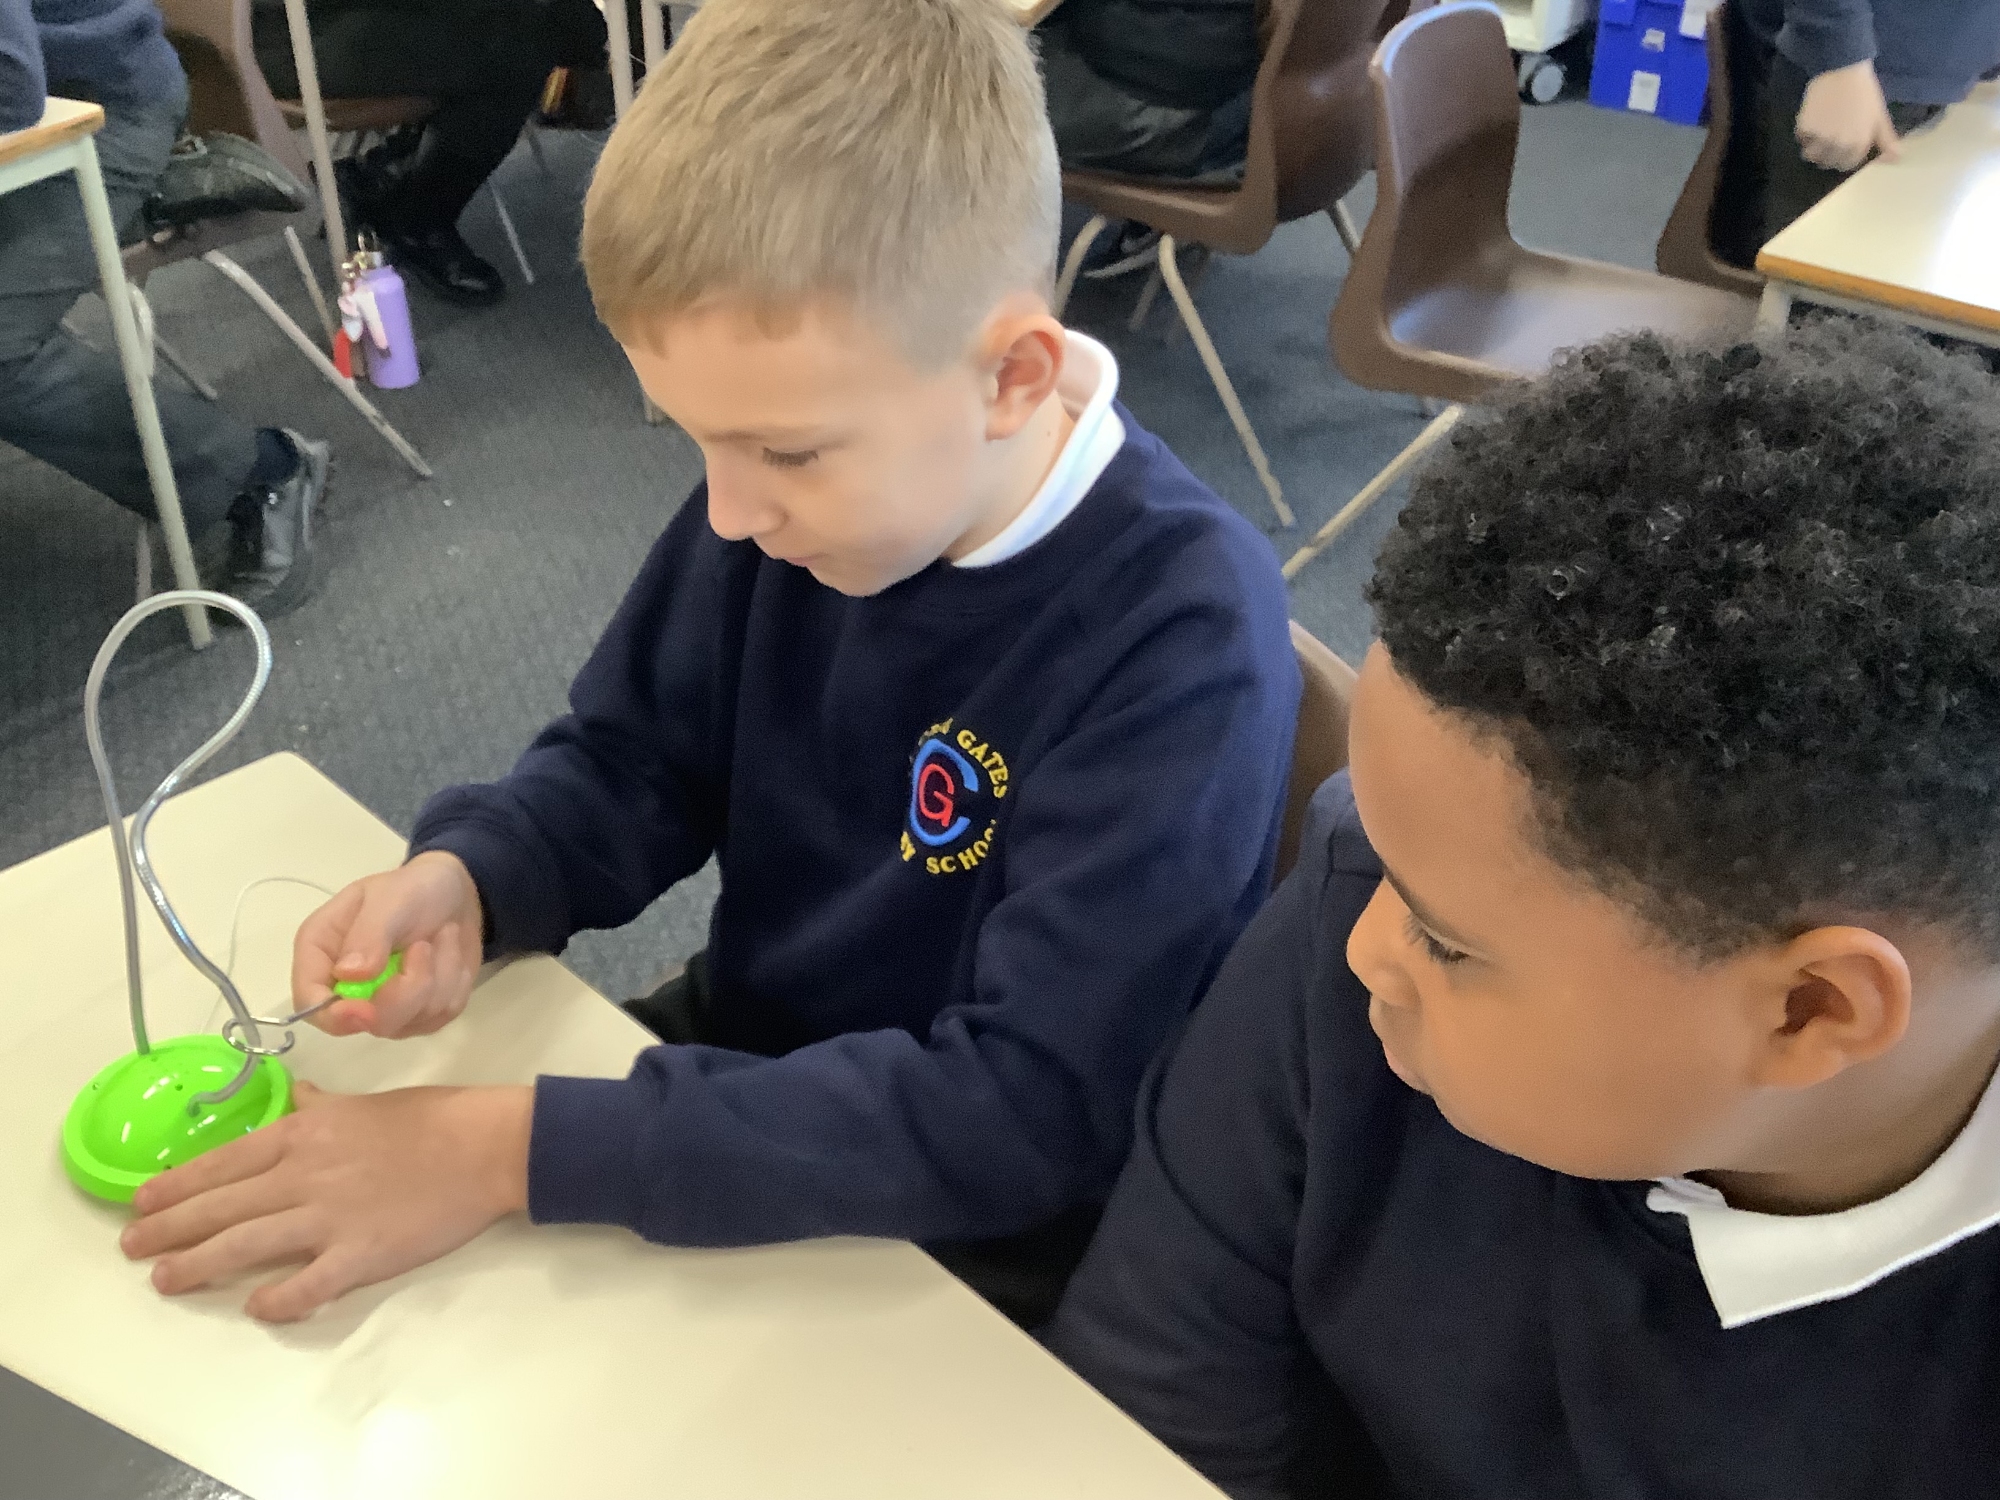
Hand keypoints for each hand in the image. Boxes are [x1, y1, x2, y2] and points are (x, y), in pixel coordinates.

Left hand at [121, 1081, 532, 1322]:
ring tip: (165, 1280)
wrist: (484, 1147)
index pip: (222, 1163)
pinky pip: (306, 1285)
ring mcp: (329, 1218)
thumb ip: (321, 1105)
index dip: (176, 1186)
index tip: (141, 1202)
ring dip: (198, 1266)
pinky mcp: (360, 1255)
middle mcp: (303, 1176)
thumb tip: (296, 1096)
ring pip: (245, 1246)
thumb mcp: (364, 1102)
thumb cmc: (429, 1118)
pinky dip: (276, 1300)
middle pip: (220, 1207)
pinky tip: (255, 1307)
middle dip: (168, 1229)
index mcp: (304, 1134)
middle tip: (132, 1248)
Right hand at [293, 851, 483, 1037]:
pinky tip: (448, 955)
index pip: (309, 1001)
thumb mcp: (389, 899)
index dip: (333, 1016)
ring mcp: (383, 1007)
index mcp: (320, 952)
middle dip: (405, 991)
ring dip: (438, 977)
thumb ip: (369, 935)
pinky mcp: (418, 1015)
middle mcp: (345, 988)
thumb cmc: (413, 889)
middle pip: (365, 1022)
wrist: (455, 896)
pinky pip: (439, 1016)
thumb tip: (348, 975)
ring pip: (409, 1020)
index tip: (367, 1010)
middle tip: (424, 945)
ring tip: (439, 938)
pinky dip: (454, 984)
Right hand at [1796, 59, 1899, 171]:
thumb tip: (1894, 159)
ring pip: (1811, 155)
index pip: (1846, 165)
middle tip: (1830, 139)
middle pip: (1826, 162)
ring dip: (1813, 147)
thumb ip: (1886, 140)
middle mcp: (1838, 145)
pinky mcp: (1805, 127)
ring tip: (1819, 133)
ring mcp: (1820, 137)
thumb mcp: (1879, 116)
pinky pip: (1801, 138)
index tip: (1844, 145)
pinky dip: (1805, 132)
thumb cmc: (1864, 92)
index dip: (1845, 156)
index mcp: (1858, 143)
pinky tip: (1813, 119)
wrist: (1842, 70)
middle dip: (1828, 154)